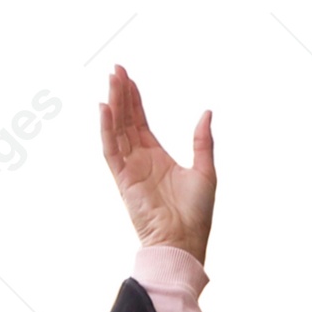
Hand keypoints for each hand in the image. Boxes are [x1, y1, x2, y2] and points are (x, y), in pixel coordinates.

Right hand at [100, 66, 214, 266]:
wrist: (184, 242)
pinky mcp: (124, 180)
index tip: (127, 78)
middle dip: (121, 95)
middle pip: (126, 120)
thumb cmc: (195, 214)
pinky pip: (111, 151)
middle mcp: (139, 160)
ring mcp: (129, 169)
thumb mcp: (205, 170)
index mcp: (156, 156)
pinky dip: (107, 130)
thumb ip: (202, 141)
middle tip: (115, 69)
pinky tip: (105, 109)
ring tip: (111, 80)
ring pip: (117, 130)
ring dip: (114, 105)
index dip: (134, 99)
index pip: (140, 122)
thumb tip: (207, 112)